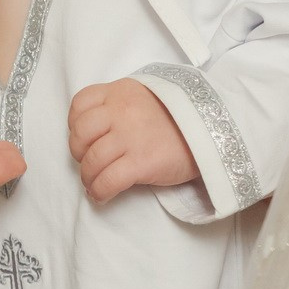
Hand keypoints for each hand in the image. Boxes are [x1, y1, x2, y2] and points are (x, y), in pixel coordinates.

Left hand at [67, 79, 197, 202]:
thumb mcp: (148, 95)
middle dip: (78, 152)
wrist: (213, 130)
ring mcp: (130, 136)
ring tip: (93, 184)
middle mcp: (121, 111)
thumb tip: (97, 132)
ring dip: (88, 177)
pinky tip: (101, 196)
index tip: (83, 138)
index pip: (81, 103)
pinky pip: (108, 180)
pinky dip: (99, 191)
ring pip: (92, 160)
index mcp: (121, 91)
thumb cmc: (181, 116)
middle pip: (81, 133)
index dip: (74, 124)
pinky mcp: (142, 162)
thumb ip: (122, 104)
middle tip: (89, 163)